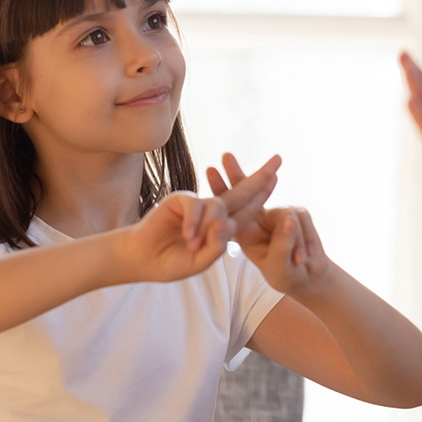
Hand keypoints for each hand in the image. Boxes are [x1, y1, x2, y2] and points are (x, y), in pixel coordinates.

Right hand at [118, 156, 280, 282]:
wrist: (143, 260)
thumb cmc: (172, 261)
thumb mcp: (201, 261)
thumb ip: (216, 246)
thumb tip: (226, 224)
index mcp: (222, 226)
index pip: (248, 209)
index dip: (262, 194)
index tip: (277, 177)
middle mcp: (213, 212)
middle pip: (241, 192)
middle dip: (260, 177)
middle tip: (279, 160)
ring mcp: (197, 204)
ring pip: (218, 206)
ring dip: (209, 227)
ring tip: (194, 245)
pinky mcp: (180, 200)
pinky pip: (196, 205)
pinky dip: (194, 221)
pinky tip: (188, 235)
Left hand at [207, 154, 332, 296]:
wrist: (308, 276)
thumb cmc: (286, 274)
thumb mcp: (279, 266)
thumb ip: (282, 244)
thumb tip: (288, 219)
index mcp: (246, 231)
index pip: (231, 208)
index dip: (221, 189)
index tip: (210, 170)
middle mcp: (259, 217)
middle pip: (246, 191)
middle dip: (237, 173)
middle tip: (225, 155)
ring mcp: (279, 213)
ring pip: (286, 213)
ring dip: (294, 242)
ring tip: (298, 261)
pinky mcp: (298, 213)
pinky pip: (301, 219)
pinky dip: (304, 243)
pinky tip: (303, 259)